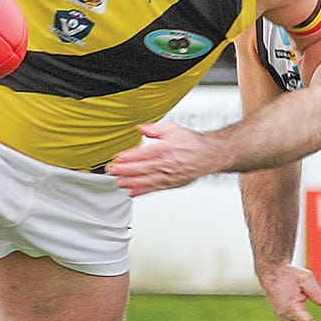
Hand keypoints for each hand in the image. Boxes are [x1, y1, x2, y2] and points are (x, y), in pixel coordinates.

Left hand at [107, 121, 223, 195]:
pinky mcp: (171, 184)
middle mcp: (167, 164)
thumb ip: (155, 129)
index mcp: (166, 149)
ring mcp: (169, 176)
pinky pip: (154, 189)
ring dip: (131, 183)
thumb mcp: (172, 129)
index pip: (144, 153)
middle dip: (125, 171)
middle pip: (142, 168)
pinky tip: (131, 192)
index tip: (117, 158)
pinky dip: (142, 191)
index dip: (129, 156)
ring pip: (147, 181)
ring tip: (119, 183)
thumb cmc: (191, 142)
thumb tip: (141, 128)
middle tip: (112, 171)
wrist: (209, 155)